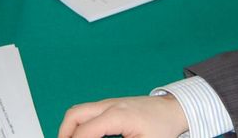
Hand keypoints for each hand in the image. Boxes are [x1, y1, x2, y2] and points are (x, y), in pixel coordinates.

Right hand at [58, 95, 187, 137]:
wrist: (173, 109)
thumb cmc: (162, 128)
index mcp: (117, 115)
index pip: (85, 131)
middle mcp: (109, 105)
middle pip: (74, 114)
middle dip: (64, 133)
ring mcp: (109, 103)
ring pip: (78, 111)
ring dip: (70, 127)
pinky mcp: (111, 105)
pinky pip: (87, 112)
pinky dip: (80, 123)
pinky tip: (85, 137)